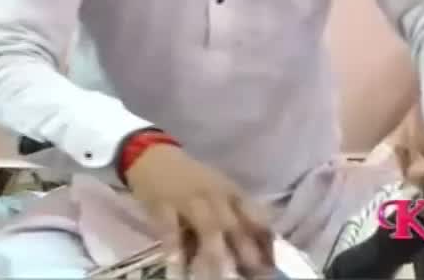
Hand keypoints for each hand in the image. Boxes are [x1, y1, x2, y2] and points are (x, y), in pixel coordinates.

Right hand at [124, 143, 274, 278]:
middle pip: (234, 226)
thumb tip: (258, 250)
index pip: (255, 218)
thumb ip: (236, 216)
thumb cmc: (191, 179)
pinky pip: (170, 229)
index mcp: (232, 193)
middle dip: (245, 253)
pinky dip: (174, 247)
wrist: (152, 156)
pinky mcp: (162, 204)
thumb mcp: (218, 190)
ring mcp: (189, 199)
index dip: (265, 242)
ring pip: (208, 228)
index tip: (271, 265)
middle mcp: (215, 196)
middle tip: (252, 274)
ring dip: (215, 254)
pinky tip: (177, 265)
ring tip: (218, 278)